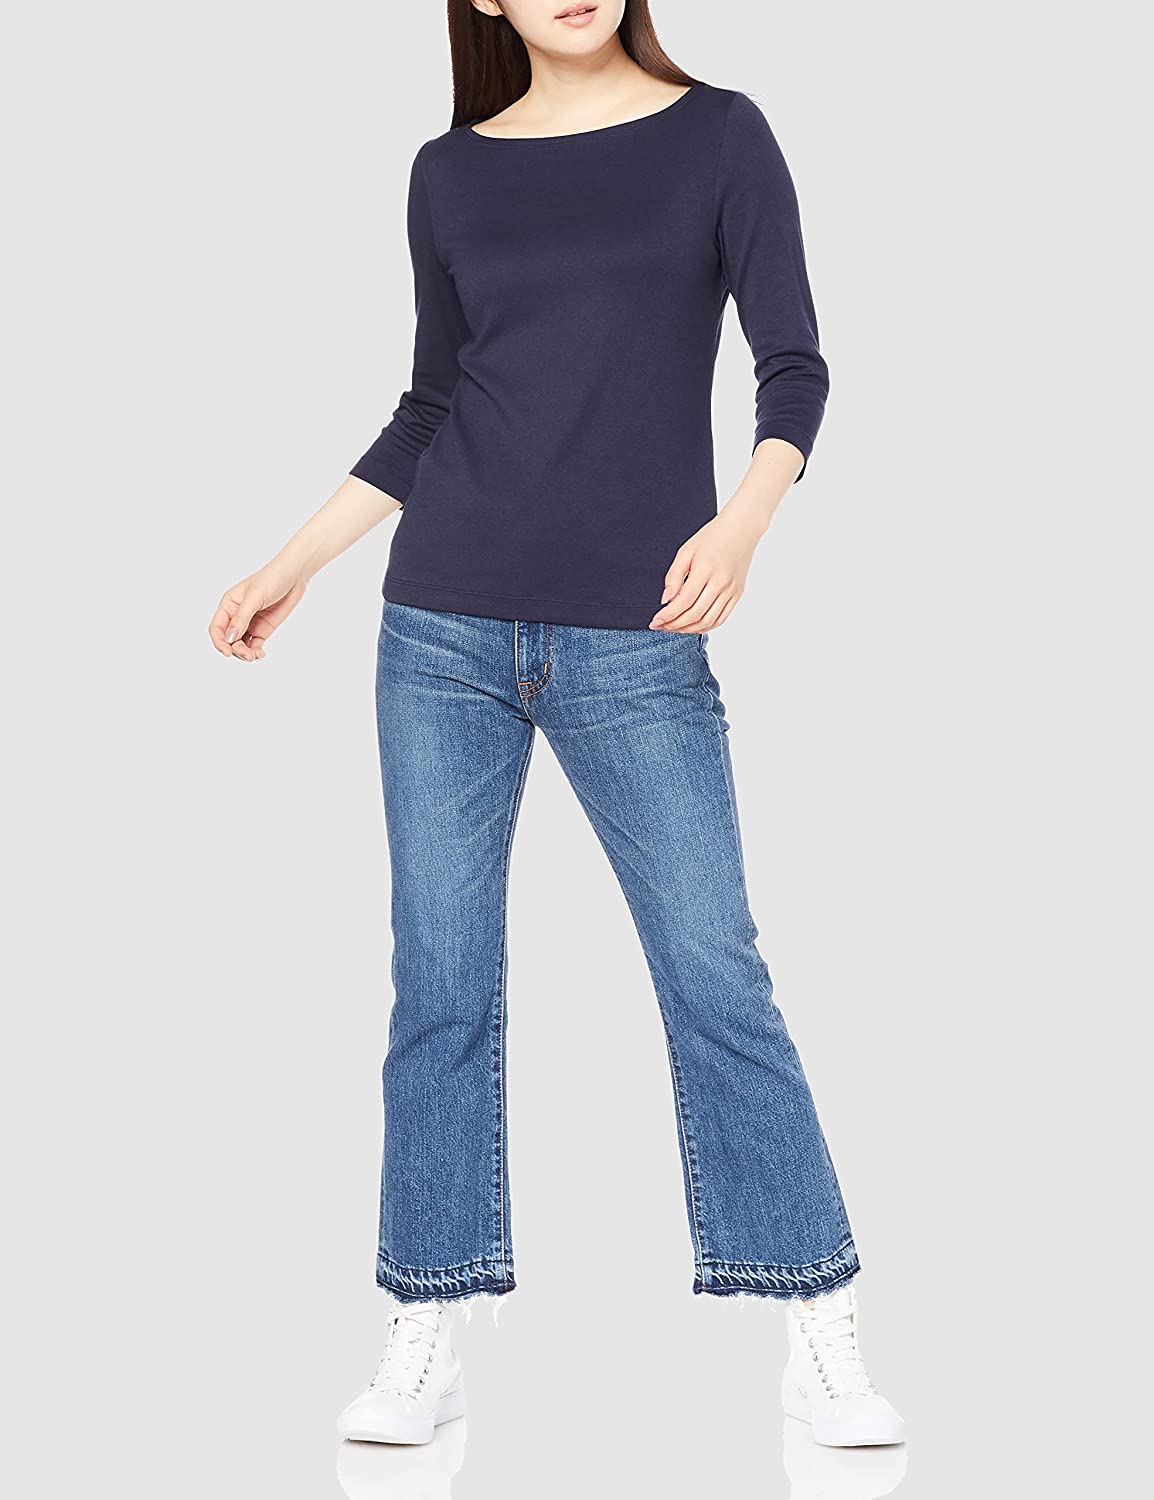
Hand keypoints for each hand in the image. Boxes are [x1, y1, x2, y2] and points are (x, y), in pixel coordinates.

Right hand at [208, 565, 306, 660]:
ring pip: (240, 645)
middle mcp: (236, 616)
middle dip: (235, 650)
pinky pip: (254, 645)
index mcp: (229, 605)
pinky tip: (260, 654)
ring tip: (255, 656)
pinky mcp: (262, 629)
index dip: (219, 642)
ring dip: (245, 653)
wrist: (294, 576)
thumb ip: (241, 618)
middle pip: (228, 640)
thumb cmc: (271, 579)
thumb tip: (229, 638)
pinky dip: (255, 652)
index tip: (227, 652)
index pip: (216, 628)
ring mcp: (250, 623)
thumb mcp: (255, 597)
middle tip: (248, 655)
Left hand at [648, 507, 761, 632]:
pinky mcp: (737, 594)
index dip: (667, 616)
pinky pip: (720, 618)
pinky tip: (692, 625)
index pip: (683, 602)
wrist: (741, 529)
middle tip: (661, 626)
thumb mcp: (686, 551)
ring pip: (708, 621)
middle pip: (694, 615)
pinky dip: (705, 626)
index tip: (655, 621)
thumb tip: (666, 600)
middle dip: (674, 625)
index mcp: (705, 569)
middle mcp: (721, 583)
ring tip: (674, 627)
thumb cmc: (712, 537)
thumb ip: (674, 576)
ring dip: (688, 629)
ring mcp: (731, 590)